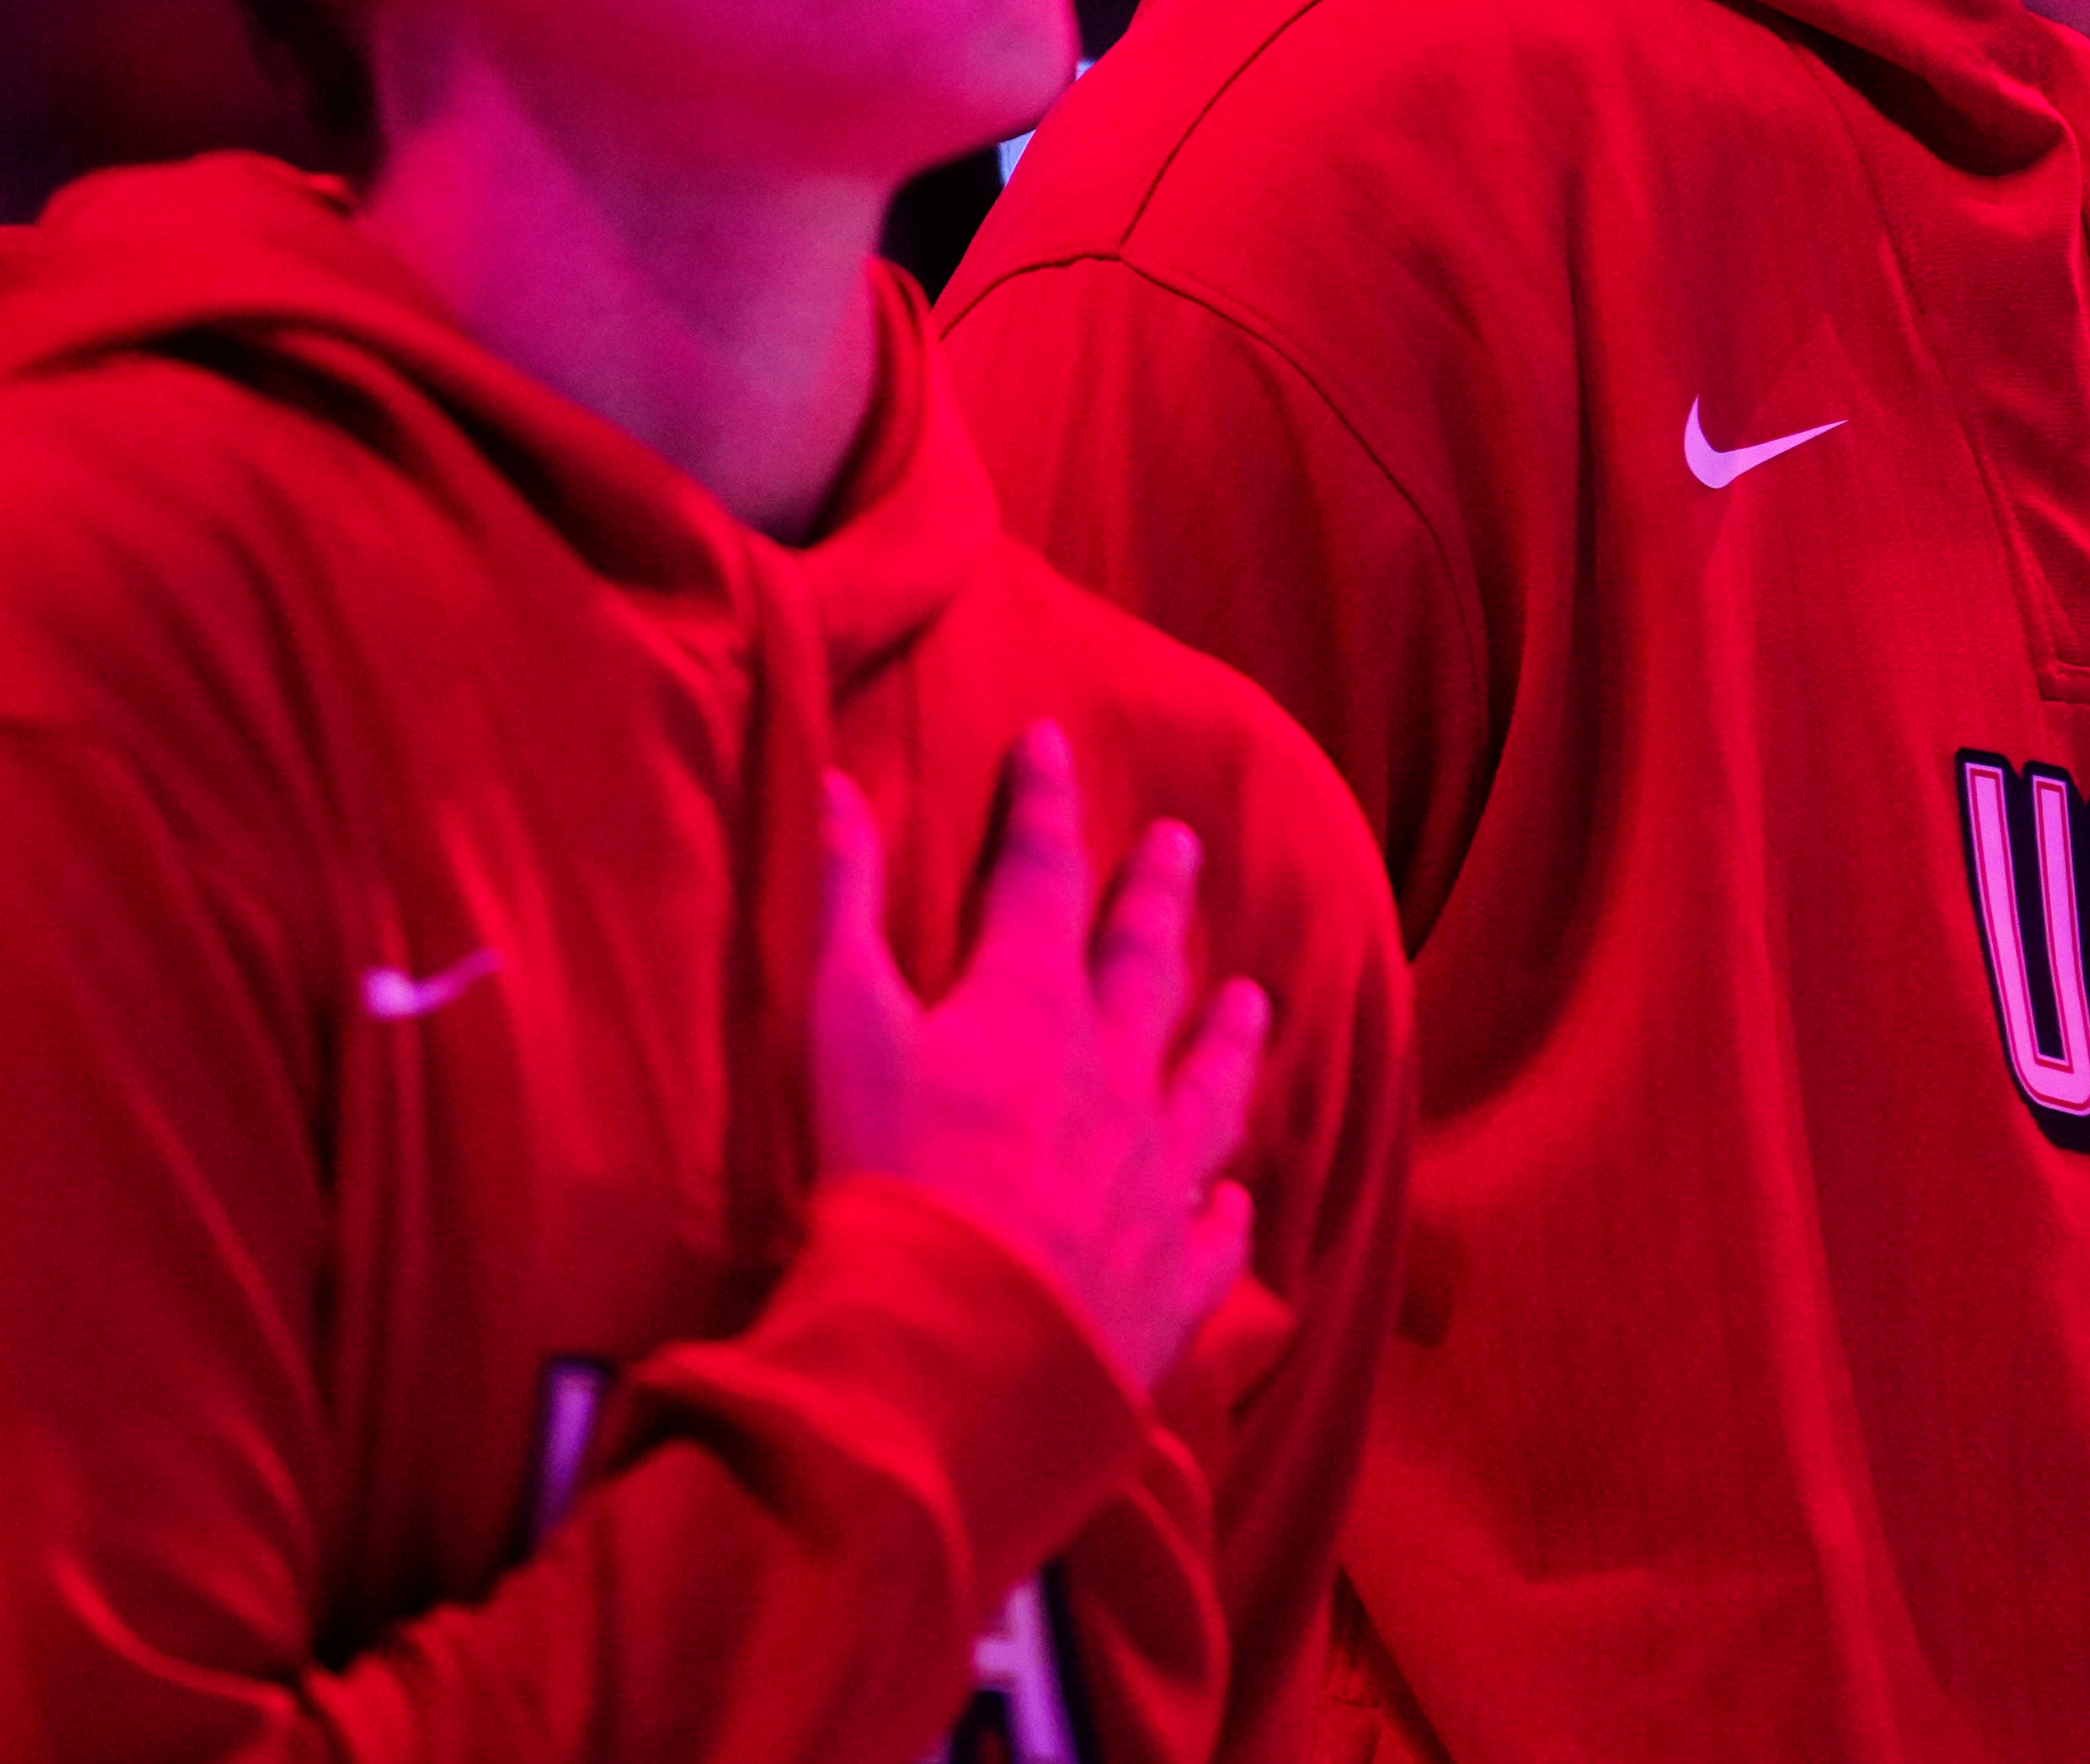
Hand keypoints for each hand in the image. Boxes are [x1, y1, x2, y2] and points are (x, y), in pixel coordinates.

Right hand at [808, 722, 1273, 1394]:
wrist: (950, 1345)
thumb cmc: (884, 1178)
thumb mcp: (842, 1028)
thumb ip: (842, 907)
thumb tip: (838, 791)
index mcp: (1032, 1008)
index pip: (1040, 874)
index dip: (1041, 803)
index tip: (1050, 744)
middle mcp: (1115, 1076)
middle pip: (1145, 965)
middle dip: (1158, 896)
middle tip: (1180, 845)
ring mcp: (1156, 1176)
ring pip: (1209, 1087)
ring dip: (1229, 1038)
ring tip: (1251, 999)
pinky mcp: (1170, 1276)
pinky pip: (1212, 1235)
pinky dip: (1221, 1212)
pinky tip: (1230, 1203)